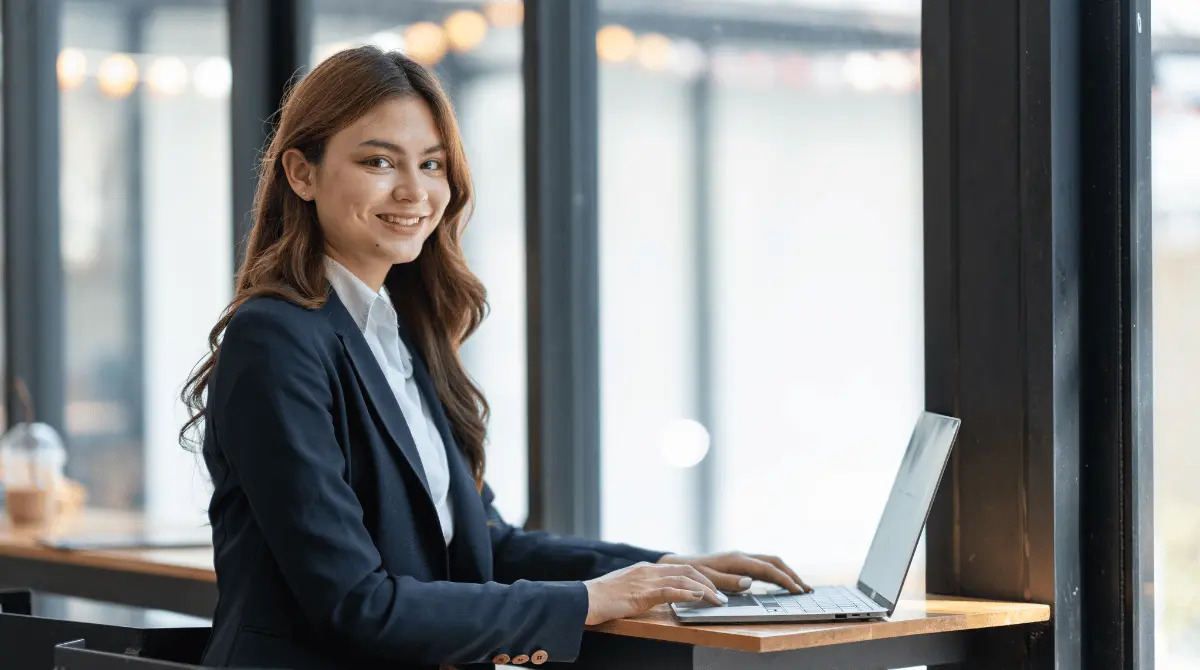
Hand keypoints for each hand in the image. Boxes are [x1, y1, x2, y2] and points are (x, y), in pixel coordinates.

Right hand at [583, 562, 727, 624]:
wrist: (585, 599)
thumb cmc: (601, 598)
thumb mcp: (626, 588)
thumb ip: (642, 588)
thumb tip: (658, 596)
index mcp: (645, 568)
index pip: (678, 567)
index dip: (698, 576)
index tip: (709, 587)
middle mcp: (648, 570)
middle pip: (686, 570)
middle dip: (707, 581)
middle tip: (719, 595)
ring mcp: (646, 580)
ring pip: (683, 579)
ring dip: (704, 590)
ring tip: (716, 600)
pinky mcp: (642, 593)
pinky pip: (670, 591)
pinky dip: (687, 594)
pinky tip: (698, 598)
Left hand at [657, 552, 811, 594]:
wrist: (678, 564)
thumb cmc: (691, 573)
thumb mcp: (707, 578)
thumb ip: (728, 581)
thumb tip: (750, 582)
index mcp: (736, 559)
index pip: (767, 568)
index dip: (784, 579)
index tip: (797, 589)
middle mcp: (741, 556)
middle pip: (774, 561)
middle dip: (791, 573)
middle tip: (806, 588)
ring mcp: (741, 558)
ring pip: (770, 562)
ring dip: (786, 572)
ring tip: (800, 586)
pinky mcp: (738, 563)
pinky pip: (763, 566)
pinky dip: (776, 573)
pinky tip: (781, 582)